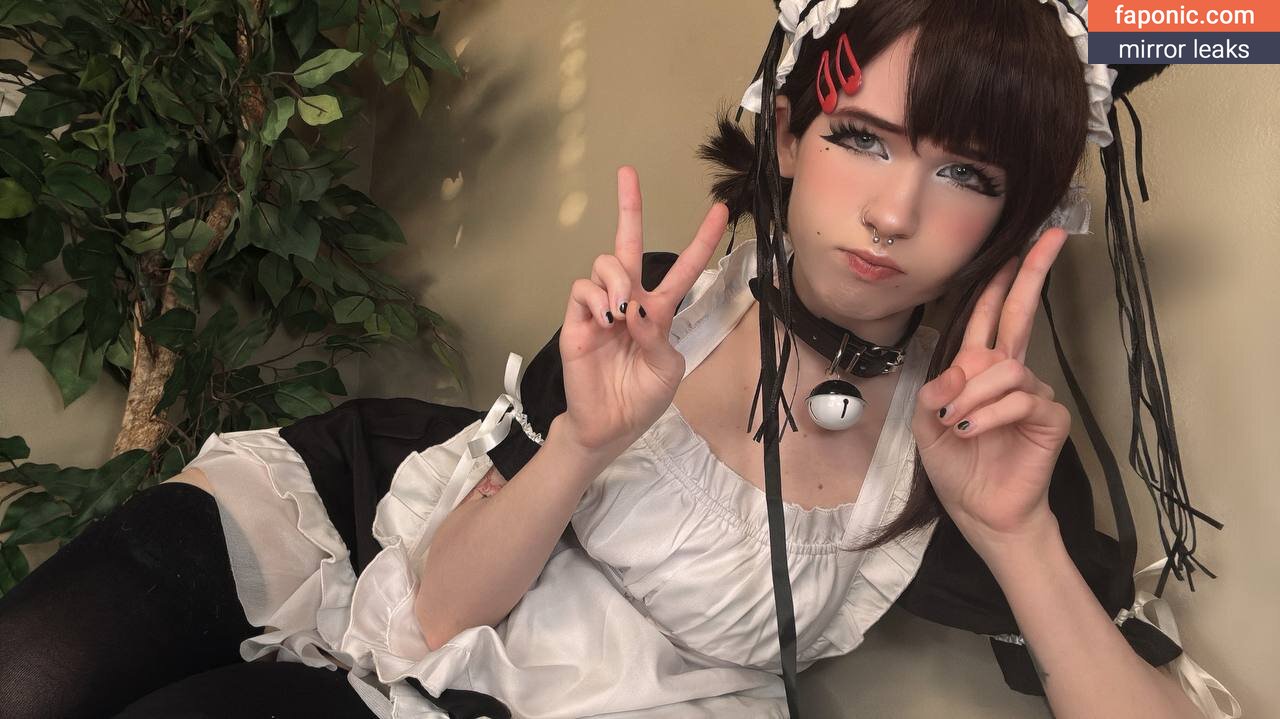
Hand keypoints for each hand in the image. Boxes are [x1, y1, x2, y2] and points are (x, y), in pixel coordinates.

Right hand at [558, 166, 727, 455]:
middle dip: (629, 207)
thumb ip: (659, 335)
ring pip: (606, 264)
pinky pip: (583, 289)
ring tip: (621, 311)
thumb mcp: (668, 368)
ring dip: (617, 279)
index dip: (700, 241)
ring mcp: (601, 309)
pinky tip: (606, 319)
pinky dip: (597, 299)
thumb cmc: (642, 398)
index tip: (719, 211)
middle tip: (627, 172)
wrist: (610, 426)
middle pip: (628, 244)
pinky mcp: (577, 320)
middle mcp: (629, 301)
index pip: (681, 269)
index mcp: (658, 312)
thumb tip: (634, 308)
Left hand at [909, 228, 1072, 548]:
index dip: (1002, 281)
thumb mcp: (927, 426)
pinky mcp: (1048, 418)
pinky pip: (1019, 400)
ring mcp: (1032, 393)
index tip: (1020, 244)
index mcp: (978, 369)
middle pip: (1020, 313)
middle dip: (1033, 274)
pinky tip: (970, 431)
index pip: (990, 315)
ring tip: (957, 423)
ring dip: (974, 395)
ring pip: (1005, 368)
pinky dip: (989, 414)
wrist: (980, 511)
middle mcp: (1009, 373)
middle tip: (1052, 238)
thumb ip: (934, 393)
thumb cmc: (957, 467)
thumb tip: (957, 372)